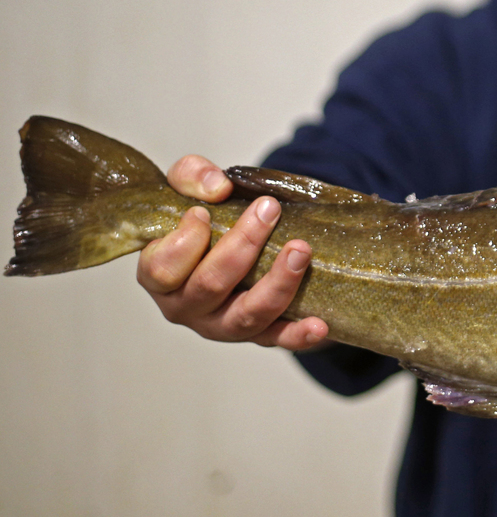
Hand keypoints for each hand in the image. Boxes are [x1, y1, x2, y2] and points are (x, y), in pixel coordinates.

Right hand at [136, 155, 329, 349]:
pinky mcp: (255, 334)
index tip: (204, 213)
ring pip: (246, 316)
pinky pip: (276, 339)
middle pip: (211, 286)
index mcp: (158, 276)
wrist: (231, 239)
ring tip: (301, 252)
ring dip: (277, 285)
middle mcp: (186, 308)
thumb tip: (218, 188)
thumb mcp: (188, 186)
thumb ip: (192, 177)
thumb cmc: (202, 215)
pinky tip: (319, 326)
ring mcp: (221, 325)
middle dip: (243, 247)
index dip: (185, 242)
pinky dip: (297, 336)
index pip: (163, 269)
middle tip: (270, 210)